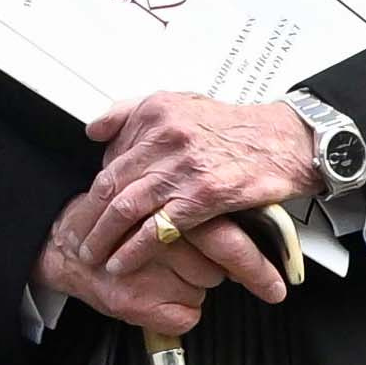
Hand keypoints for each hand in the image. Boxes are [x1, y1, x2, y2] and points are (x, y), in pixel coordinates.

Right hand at [39, 210, 243, 337]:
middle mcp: (157, 240)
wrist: (69, 247)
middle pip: (217, 270)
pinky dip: (178, 312)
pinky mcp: (133, 302)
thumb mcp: (160, 198)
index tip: (278, 286)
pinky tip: (160, 293)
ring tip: (167, 270)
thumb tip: (249, 211)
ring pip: (203, 290)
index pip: (226, 239)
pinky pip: (184, 317)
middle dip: (233, 274)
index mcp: (169, 208)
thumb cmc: (121, 224)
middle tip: (245, 280)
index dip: (256, 265)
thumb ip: (197, 202)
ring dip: (194, 284)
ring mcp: (144, 273)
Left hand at [46, 91, 325, 323]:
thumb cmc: (239, 129)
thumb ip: (134, 112)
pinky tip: (122, 261)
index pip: (110, 155)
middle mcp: (167, 136)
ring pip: (127, 207)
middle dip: (89, 217)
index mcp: (157, 113)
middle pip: (111, 183)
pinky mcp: (204, 195)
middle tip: (77, 238)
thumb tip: (95, 130)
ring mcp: (184, 167)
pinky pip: (157, 227)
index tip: (86, 209)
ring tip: (92, 254)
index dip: (94, 189)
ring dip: (104, 236)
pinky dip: (134, 249)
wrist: (288, 141)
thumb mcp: (183, 103)